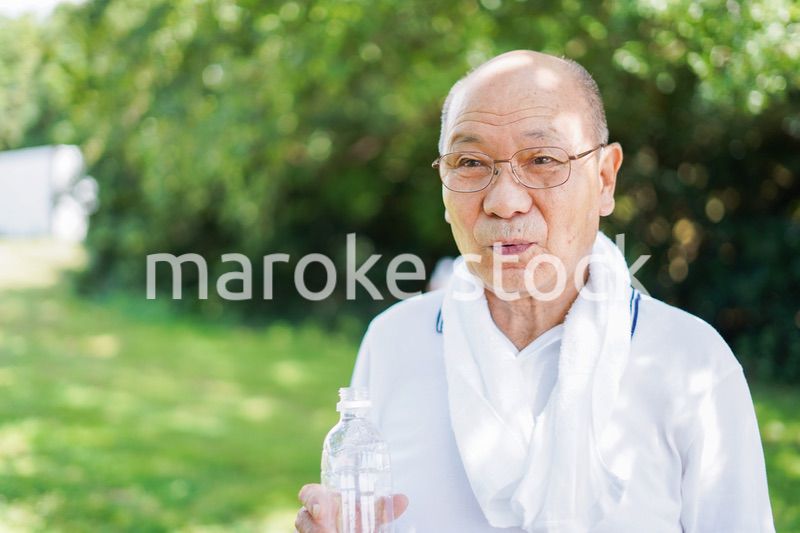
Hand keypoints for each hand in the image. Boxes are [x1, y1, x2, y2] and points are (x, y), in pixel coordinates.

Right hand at [294, 483, 408, 531]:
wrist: (347, 529)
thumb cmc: (355, 519)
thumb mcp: (369, 515)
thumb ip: (383, 508)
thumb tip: (404, 500)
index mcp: (324, 500)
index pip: (308, 493)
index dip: (310, 499)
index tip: (321, 509)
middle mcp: (313, 516)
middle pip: (303, 518)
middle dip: (311, 526)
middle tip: (327, 532)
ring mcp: (311, 529)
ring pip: (304, 532)